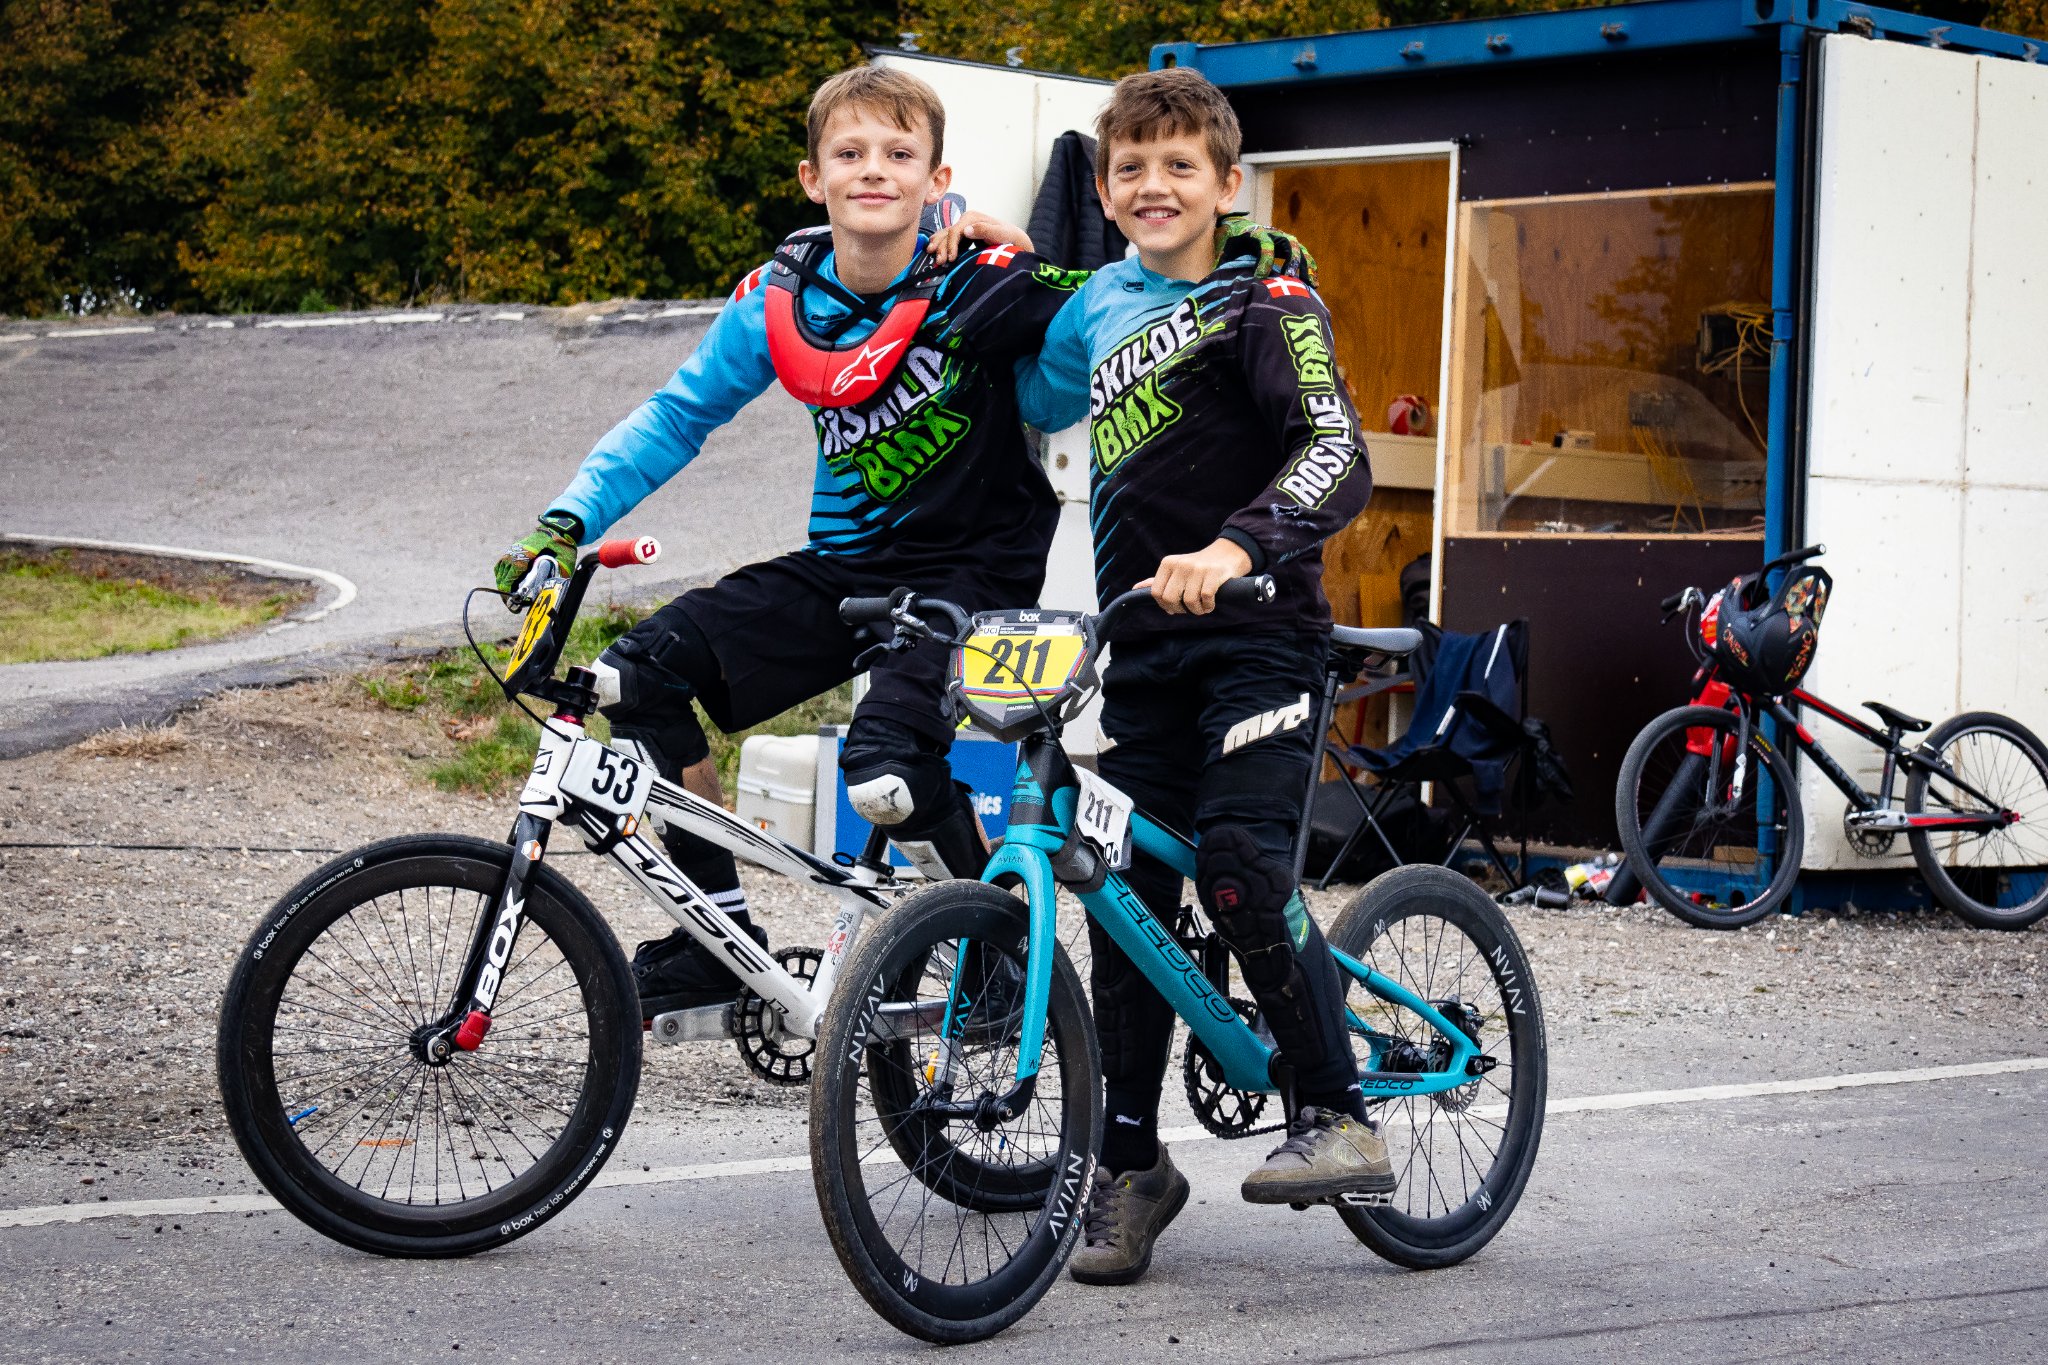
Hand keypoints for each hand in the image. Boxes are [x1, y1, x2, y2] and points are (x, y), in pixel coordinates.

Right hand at [493, 512, 580, 606]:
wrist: (560, 529)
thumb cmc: (562, 547)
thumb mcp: (563, 565)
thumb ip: (555, 580)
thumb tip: (549, 597)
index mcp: (524, 557)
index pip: (508, 579)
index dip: (508, 594)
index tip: (513, 605)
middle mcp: (514, 553)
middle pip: (503, 578)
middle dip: (506, 593)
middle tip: (514, 605)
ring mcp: (513, 551)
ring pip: (500, 572)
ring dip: (505, 585)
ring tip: (513, 596)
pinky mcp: (514, 550)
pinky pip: (503, 565)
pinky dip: (505, 576)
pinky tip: (513, 584)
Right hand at [926, 211, 1033, 265]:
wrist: (1014, 241)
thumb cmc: (1010, 237)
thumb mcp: (1001, 233)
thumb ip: (985, 230)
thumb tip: (967, 230)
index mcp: (973, 217)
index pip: (956, 230)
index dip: (951, 244)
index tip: (951, 258)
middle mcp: (966, 220)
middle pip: (948, 233)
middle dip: (942, 247)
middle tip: (939, 261)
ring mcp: (963, 228)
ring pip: (945, 235)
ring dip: (938, 245)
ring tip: (931, 255)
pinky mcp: (963, 236)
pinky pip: (947, 238)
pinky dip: (940, 244)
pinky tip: (933, 249)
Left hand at [1136, 538, 1254, 615]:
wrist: (1227, 554)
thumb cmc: (1199, 566)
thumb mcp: (1176, 569)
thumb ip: (1157, 580)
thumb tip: (1135, 589)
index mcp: (1168, 563)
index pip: (1156, 593)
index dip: (1165, 605)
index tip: (1175, 607)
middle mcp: (1180, 564)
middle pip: (1170, 599)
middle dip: (1180, 610)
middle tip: (1189, 609)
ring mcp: (1197, 569)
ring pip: (1189, 601)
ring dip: (1197, 610)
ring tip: (1202, 607)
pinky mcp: (1213, 574)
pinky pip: (1205, 599)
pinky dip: (1208, 607)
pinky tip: (1210, 604)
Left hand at [1215, 215, 1319, 289]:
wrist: (1235, 229)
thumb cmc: (1228, 242)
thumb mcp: (1223, 248)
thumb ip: (1222, 258)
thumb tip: (1213, 278)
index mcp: (1255, 232)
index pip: (1264, 244)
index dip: (1264, 260)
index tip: (1261, 277)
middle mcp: (1273, 233)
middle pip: (1288, 243)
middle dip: (1291, 261)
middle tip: (1290, 278)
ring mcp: (1283, 239)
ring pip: (1298, 250)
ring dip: (1304, 265)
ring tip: (1310, 284)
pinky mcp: (1288, 247)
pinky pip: (1302, 256)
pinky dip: (1309, 267)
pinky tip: (1313, 284)